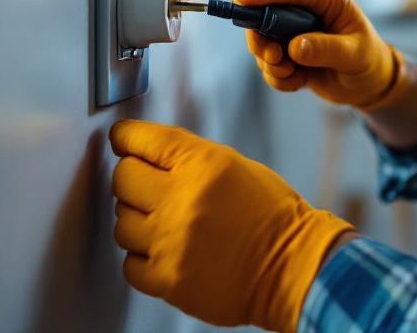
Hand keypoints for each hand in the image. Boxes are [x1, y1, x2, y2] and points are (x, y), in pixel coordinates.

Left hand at [109, 120, 352, 331]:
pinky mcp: (168, 279)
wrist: (294, 268)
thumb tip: (149, 155)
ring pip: (122, 221)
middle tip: (148, 185)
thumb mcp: (236, 167)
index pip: (142, 140)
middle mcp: (182, 200)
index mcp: (203, 165)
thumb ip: (189, 158)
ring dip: (137, 220)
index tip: (122, 139)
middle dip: (132, 178)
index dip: (126, 137)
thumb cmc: (273, 218)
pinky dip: (143, 257)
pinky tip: (165, 250)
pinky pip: (130, 263)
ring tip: (164, 223)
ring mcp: (171, 242)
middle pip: (123, 178)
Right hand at [235, 0, 404, 107]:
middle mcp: (309, 8)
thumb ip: (326, 50)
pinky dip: (278, 76)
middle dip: (262, 38)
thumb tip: (294, 47)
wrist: (369, 85)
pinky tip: (298, 81)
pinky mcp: (288, 48)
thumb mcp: (353, 56)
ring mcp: (295, 28)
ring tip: (293, 75)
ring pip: (263, 39)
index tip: (241, 0)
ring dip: (271, 63)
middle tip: (273, 59)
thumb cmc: (368, 63)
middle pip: (266, 11)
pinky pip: (268, 61)